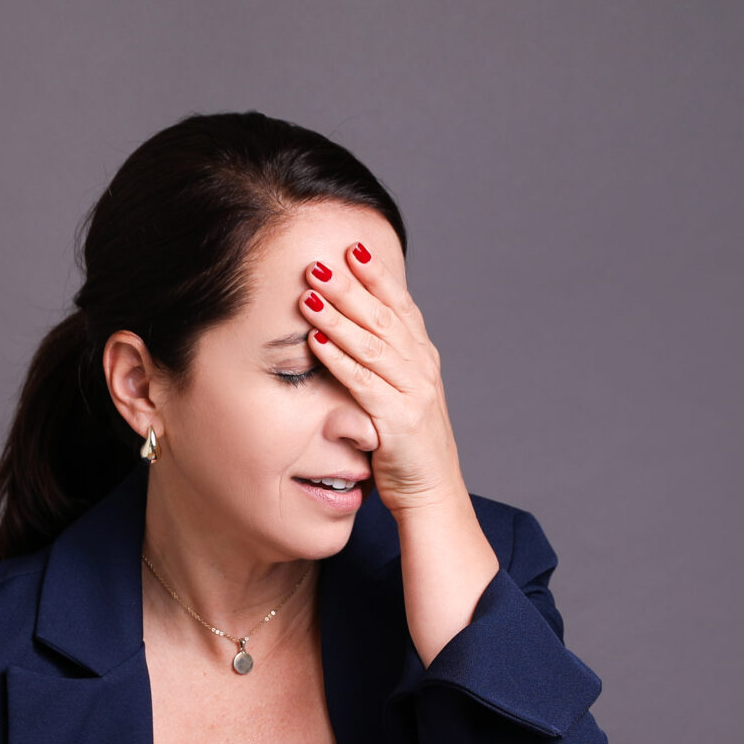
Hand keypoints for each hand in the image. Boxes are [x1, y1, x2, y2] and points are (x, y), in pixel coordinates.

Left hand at [297, 240, 464, 515]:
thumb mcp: (400, 398)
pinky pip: (363, 382)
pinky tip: (316, 340)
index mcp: (424, 360)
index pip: (401, 307)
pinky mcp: (399, 421)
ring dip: (339, 315)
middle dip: (351, 287)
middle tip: (320, 261)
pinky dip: (339, 358)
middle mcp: (423, 370)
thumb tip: (353, 334)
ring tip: (310, 292)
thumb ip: (383, 366)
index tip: (353, 247)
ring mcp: (414, 394)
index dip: (378, 276)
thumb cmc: (408, 450)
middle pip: (385, 317)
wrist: (433, 495)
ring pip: (373, 344)